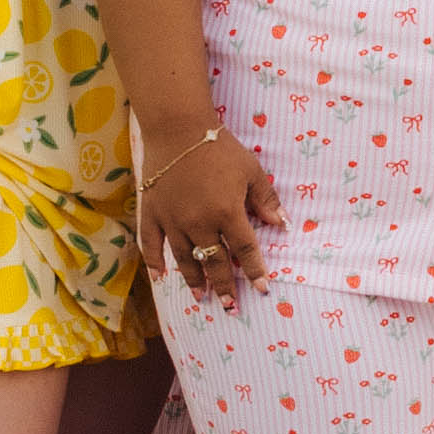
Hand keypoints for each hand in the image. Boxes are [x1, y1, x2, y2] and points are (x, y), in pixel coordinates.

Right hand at [140, 115, 282, 295]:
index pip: (244, 249)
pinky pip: (151, 244)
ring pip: (184, 259)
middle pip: (214, 262)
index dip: (255, 270)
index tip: (262, 288)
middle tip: (230, 305)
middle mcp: (199, 222)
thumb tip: (282, 225)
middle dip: (224, 286)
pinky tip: (160, 277)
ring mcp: (172, 220)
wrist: (178, 128)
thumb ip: (265, 199)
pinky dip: (154, 262)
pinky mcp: (151, 213)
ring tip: (201, 296)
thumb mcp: (251, 170)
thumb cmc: (219, 147)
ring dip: (194, 280)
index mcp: (226, 212)